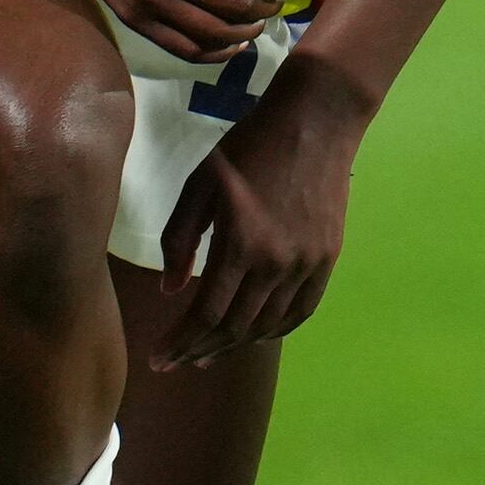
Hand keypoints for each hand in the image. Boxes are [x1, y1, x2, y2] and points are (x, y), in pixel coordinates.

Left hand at [156, 54, 367, 369]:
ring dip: (235, 346)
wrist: (314, 122)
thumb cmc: (249, 146)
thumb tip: (171, 290)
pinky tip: (255, 336)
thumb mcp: (200, 183)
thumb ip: (180, 238)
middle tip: (177, 362)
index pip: (206, 313)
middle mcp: (276, 263)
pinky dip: (275, 331)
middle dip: (201, 350)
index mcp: (241, 244)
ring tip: (208, 354)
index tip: (158, 359)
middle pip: (235, 328)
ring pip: (268, 325)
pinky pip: (301, 311)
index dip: (179, 342)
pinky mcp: (327, 259)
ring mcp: (307, 264)